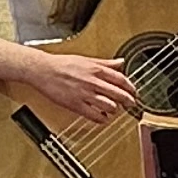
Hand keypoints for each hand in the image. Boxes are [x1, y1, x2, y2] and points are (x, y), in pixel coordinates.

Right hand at [0, 39, 138, 126]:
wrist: (43, 70)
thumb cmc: (62, 64)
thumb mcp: (87, 59)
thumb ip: (106, 63)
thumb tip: (121, 62)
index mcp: (96, 69)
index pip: (121, 79)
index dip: (131, 88)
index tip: (134, 92)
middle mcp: (93, 82)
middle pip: (119, 94)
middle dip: (128, 101)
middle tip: (131, 105)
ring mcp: (85, 94)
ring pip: (109, 106)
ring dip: (114, 110)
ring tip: (114, 110)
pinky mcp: (76, 105)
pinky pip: (94, 115)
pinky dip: (102, 119)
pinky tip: (102, 118)